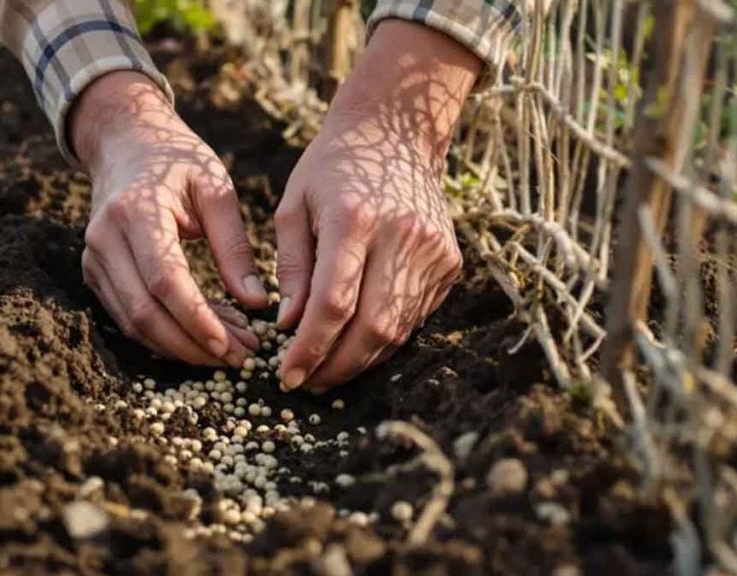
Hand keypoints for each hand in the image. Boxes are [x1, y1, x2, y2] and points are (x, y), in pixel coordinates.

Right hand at [71, 71, 267, 366]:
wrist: (125, 143)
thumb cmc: (178, 160)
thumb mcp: (216, 189)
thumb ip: (234, 246)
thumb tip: (257, 303)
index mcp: (136, 212)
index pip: (164, 280)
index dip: (196, 320)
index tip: (232, 346)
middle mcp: (104, 239)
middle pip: (144, 313)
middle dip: (192, 346)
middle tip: (237, 359)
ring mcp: (93, 259)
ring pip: (132, 324)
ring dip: (180, 347)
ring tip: (227, 352)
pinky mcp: (95, 273)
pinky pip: (126, 318)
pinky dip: (163, 336)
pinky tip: (201, 337)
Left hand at [275, 21, 480, 391]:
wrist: (397, 133)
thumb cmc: (332, 169)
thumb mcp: (294, 208)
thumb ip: (291, 269)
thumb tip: (288, 326)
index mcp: (355, 219)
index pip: (334, 302)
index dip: (310, 347)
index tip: (287, 374)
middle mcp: (402, 236)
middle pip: (372, 326)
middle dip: (337, 366)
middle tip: (308, 383)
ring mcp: (432, 251)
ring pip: (398, 329)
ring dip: (362, 359)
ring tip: (329, 371)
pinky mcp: (449, 262)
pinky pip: (416, 316)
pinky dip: (386, 337)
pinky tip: (359, 343)